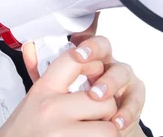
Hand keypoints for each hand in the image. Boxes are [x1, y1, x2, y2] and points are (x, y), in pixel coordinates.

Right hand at [0, 42, 121, 136]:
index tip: (96, 76)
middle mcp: (52, 109)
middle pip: (103, 100)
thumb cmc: (24, 130)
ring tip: (94, 130)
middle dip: (106, 110)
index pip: (74, 60)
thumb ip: (37, 72)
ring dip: (107, 131)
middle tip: (98, 116)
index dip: (93, 64)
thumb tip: (29, 45)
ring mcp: (62, 133)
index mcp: (44, 90)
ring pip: (109, 128)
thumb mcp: (31, 100)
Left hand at [22, 30, 146, 135]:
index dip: (84, 42)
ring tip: (98, 96)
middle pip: (105, 47)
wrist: (93, 124)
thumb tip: (27, 47)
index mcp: (86, 55)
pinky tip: (117, 121)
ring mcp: (121, 78)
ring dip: (111, 83)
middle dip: (97, 54)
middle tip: (85, 65)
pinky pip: (135, 99)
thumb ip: (41, 68)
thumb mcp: (56, 86)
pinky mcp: (133, 97)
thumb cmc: (74, 102)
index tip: (78, 52)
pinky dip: (127, 110)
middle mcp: (104, 61)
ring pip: (121, 71)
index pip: (86, 38)